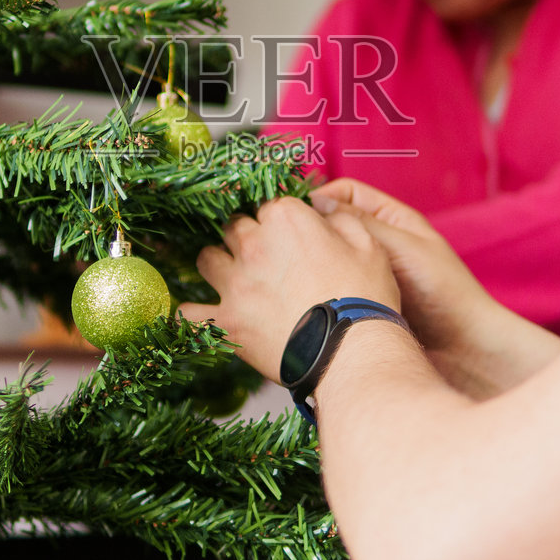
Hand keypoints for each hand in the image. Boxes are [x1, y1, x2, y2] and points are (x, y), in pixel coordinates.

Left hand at [180, 196, 399, 380]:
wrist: (352, 354)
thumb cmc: (363, 299)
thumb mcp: (369, 246)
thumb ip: (342, 219)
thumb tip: (323, 211)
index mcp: (286, 219)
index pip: (269, 205)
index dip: (279, 221)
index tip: (288, 236)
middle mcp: (253, 244)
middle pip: (234, 227)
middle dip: (246, 237)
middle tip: (264, 258)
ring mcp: (235, 282)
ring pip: (206, 258)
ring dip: (218, 264)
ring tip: (233, 278)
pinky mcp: (226, 320)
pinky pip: (190, 312)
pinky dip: (193, 313)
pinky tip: (198, 313)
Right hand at [310, 179, 500, 355]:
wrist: (462, 351)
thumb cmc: (444, 292)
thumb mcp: (402, 247)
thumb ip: (361, 223)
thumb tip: (316, 201)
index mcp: (391, 220)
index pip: (345, 194)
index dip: (319, 199)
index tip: (295, 214)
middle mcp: (376, 244)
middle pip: (333, 227)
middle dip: (311, 232)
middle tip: (286, 243)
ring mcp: (366, 275)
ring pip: (330, 259)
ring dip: (313, 263)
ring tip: (293, 271)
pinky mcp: (359, 303)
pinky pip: (332, 288)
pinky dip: (318, 289)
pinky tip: (305, 296)